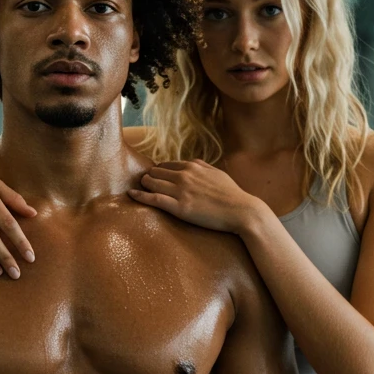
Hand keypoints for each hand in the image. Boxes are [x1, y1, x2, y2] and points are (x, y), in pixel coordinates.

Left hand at [128, 159, 259, 233]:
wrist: (241, 210)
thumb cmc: (232, 194)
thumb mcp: (218, 173)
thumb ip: (203, 166)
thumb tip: (192, 163)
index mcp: (193, 166)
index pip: (167, 164)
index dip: (159, 170)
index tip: (155, 175)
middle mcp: (184, 175)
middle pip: (156, 172)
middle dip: (149, 176)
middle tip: (144, 181)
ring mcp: (181, 191)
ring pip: (152, 183)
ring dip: (144, 184)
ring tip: (139, 187)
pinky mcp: (179, 207)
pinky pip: (154, 199)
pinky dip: (140, 196)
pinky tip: (131, 194)